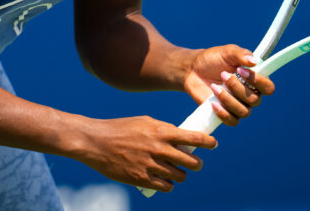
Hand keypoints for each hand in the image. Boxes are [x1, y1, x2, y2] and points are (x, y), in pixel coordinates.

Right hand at [73, 116, 216, 192]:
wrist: (96, 142)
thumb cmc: (120, 128)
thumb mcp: (144, 122)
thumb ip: (164, 130)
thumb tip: (181, 137)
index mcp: (161, 131)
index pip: (194, 138)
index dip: (208, 142)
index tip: (213, 144)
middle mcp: (159, 149)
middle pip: (191, 162)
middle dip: (197, 164)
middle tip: (196, 163)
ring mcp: (150, 165)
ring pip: (180, 176)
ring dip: (181, 175)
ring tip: (177, 172)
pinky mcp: (141, 179)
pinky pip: (166, 187)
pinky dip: (168, 185)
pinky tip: (166, 181)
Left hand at [183, 44, 274, 125]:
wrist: (193, 70)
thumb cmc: (214, 59)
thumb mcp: (227, 52)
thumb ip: (241, 54)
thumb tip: (254, 61)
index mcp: (255, 79)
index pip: (268, 87)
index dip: (258, 81)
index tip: (240, 70)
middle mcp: (250, 95)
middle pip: (255, 100)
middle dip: (237, 88)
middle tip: (223, 75)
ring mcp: (239, 106)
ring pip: (244, 112)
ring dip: (228, 99)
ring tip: (214, 87)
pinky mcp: (227, 114)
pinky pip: (232, 121)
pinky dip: (223, 113)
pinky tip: (213, 103)